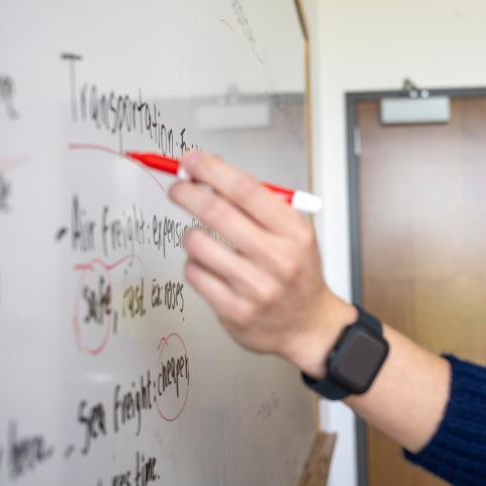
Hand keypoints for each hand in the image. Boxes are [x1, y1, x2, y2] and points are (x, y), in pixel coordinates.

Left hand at [167, 152, 355, 375]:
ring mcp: (255, 287)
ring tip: (200, 236)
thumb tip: (209, 173)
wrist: (308, 324)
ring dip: (190, 234)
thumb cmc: (297, 271)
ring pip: (198, 244)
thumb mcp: (292, 231)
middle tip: (177, 187)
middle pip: (217, 213)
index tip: (191, 161)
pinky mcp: (233, 311)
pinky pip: (194, 273)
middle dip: (188, 193)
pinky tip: (209, 265)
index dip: (212, 170)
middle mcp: (277, 259)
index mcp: (294, 232)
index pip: (246, 190)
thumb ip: (257, 203)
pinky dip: (194, 263)